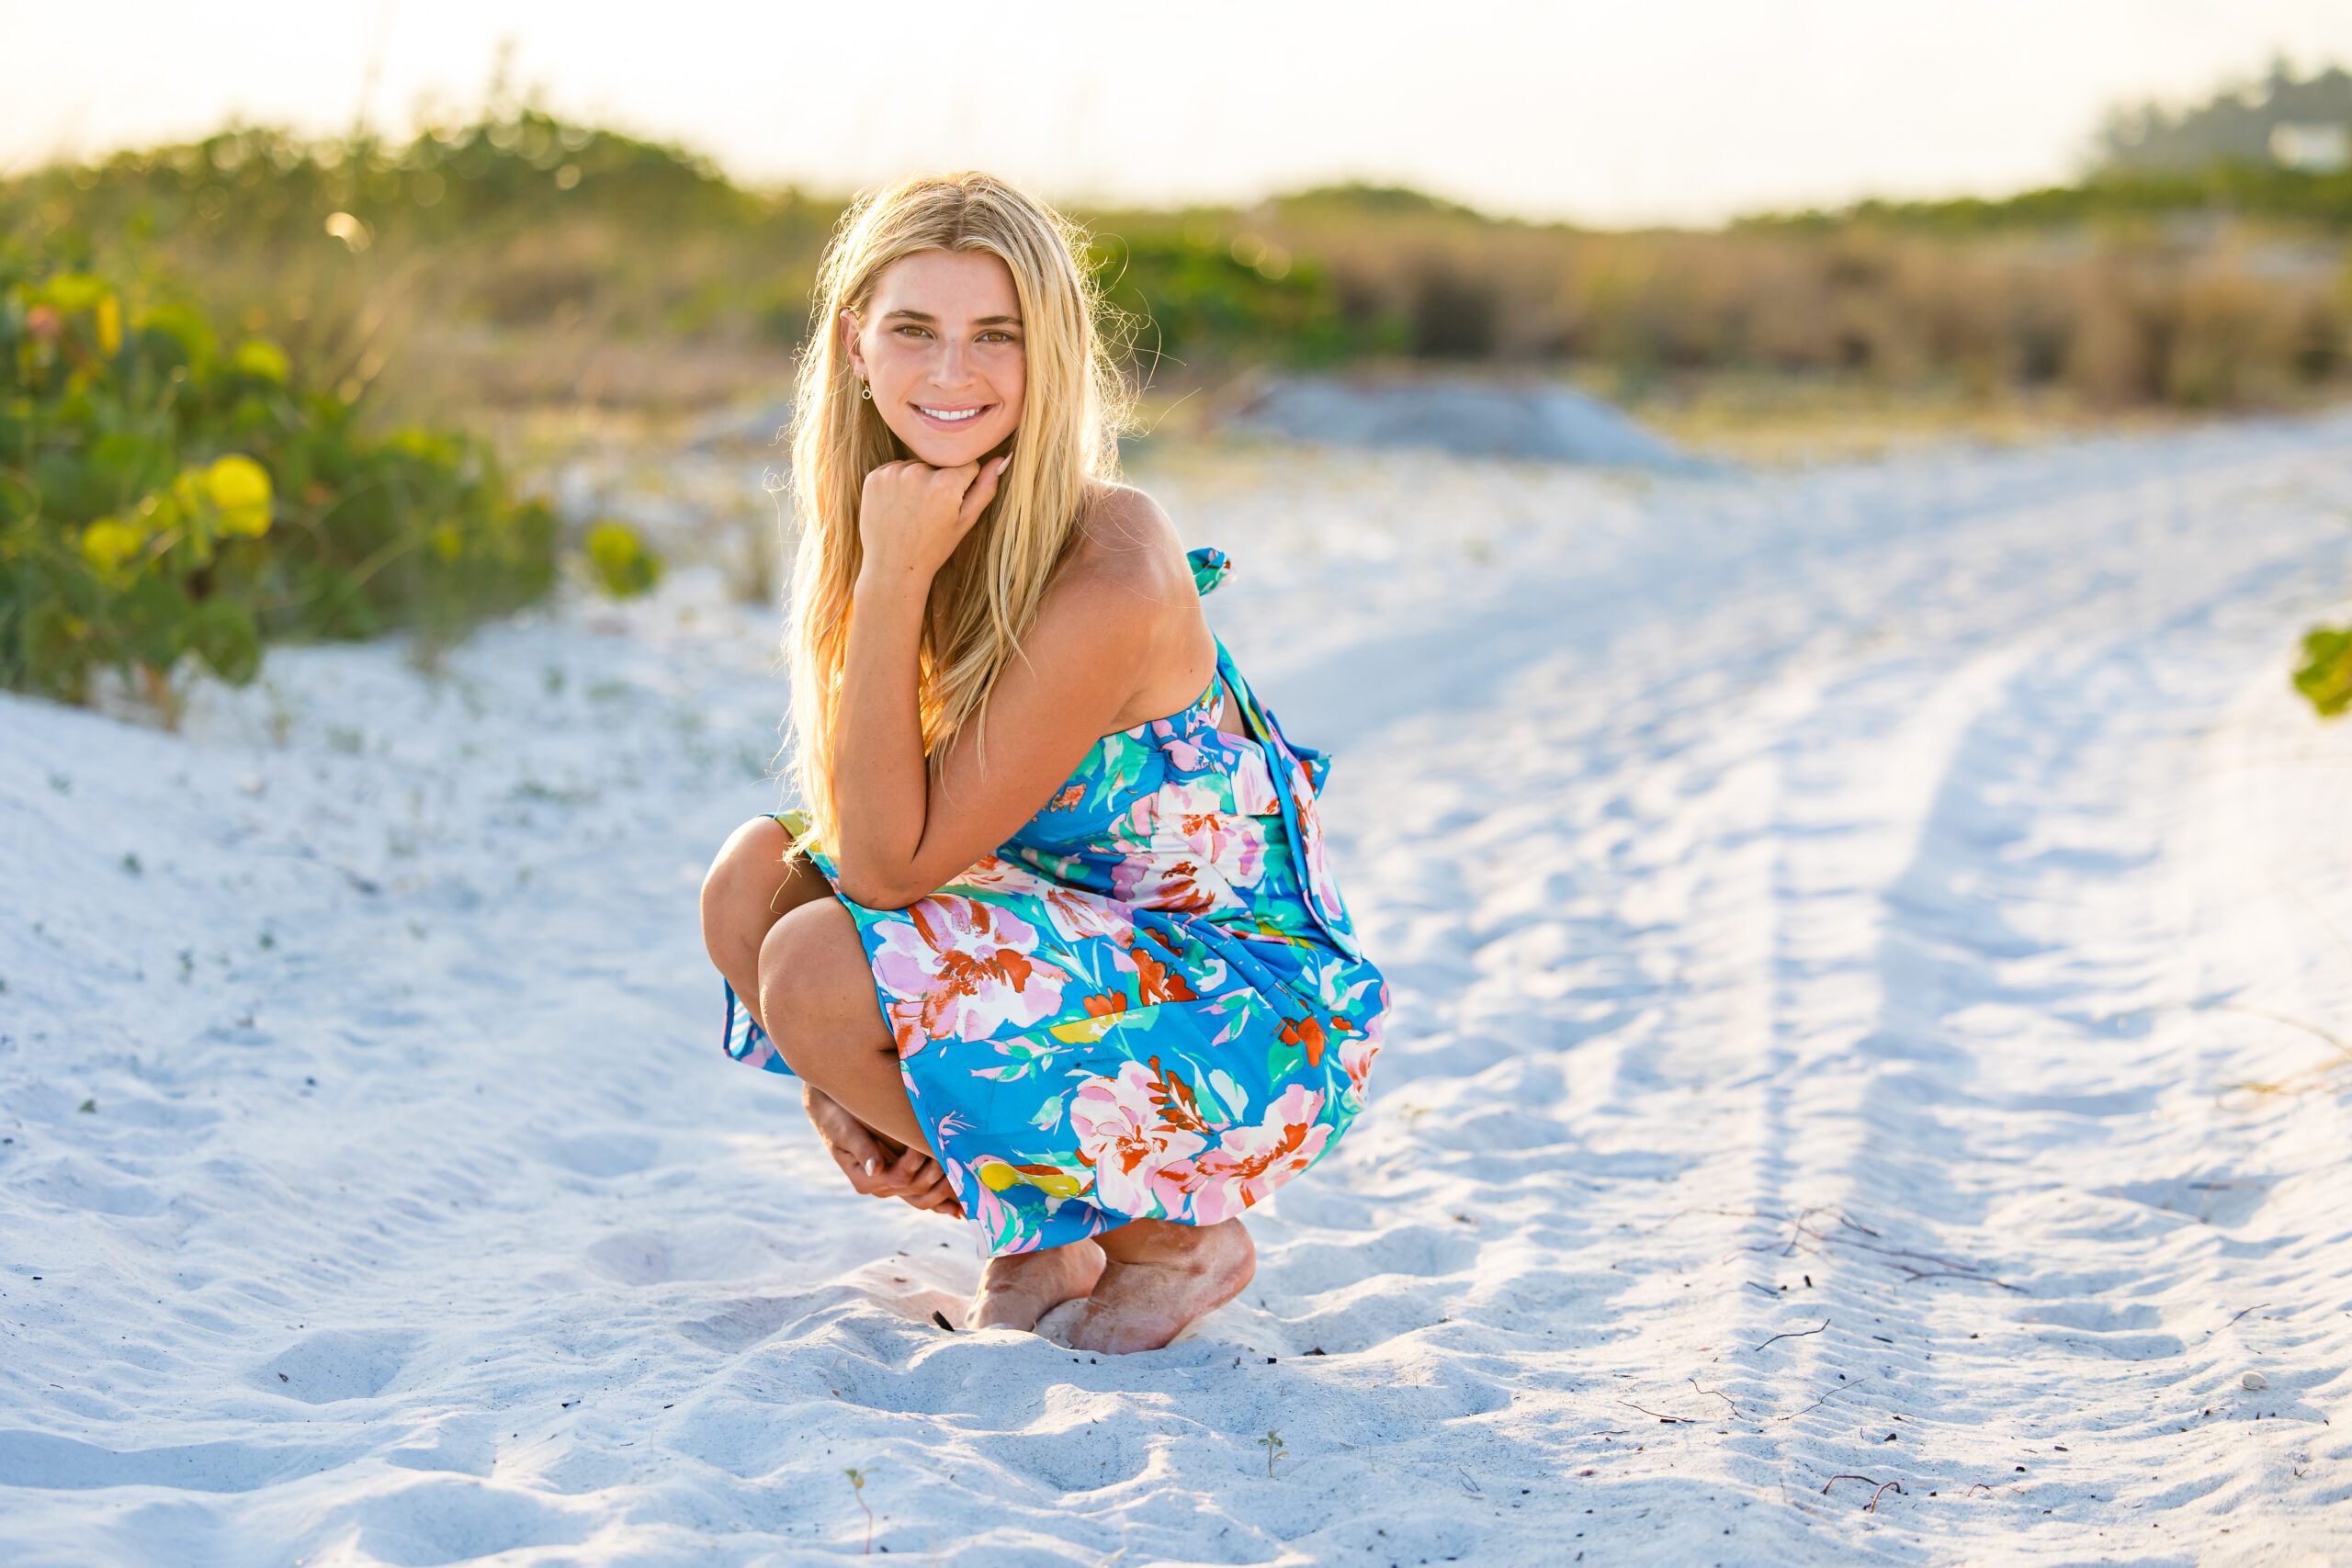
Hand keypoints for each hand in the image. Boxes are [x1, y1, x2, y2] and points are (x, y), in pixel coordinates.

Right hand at [801, 1083, 963, 1216]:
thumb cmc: (837, 1116)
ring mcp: (890, 1185)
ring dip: (945, 1191)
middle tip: (955, 1154)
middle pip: (915, 1191)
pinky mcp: (900, 1178)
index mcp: (864, 1179)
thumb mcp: (845, 1130)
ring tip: (966, 1176)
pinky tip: (961, 1205)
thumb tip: (876, 1169)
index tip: (927, 1141)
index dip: (916, 1162)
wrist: (833, 1111)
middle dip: (938, 1176)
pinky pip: (922, 1195)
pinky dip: (941, 1200)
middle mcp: (878, 1187)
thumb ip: (862, 1148)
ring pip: (922, 1198)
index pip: (898, 1178)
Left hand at [856, 453, 1010, 579]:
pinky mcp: (874, 477)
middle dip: (939, 480)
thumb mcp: (966, 521)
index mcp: (946, 483)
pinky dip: (897, 482)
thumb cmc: (934, 547)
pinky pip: (895, 468)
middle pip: (939, 462)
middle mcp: (917, 472)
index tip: (952, 504)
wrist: (893, 566)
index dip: (964, 483)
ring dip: (918, 480)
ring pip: (916, 464)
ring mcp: (892, 473)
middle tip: (930, 511)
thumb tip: (1002, 458)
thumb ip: (985, 488)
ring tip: (913, 510)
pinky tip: (898, 506)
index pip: (967, 463)